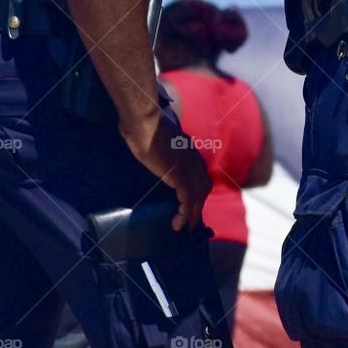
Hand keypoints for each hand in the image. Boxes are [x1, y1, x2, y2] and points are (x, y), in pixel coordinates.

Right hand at [121, 111, 210, 230]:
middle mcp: (193, 159)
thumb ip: (156, 142)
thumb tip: (145, 141)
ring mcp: (188, 167)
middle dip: (198, 204)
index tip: (190, 200)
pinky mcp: (179, 175)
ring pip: (198, 196)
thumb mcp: (154, 135)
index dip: (197, 189)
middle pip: (203, 186)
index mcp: (188, 149)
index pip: (199, 173)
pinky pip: (187, 200)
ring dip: (193, 214)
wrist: (144, 120)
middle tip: (190, 219)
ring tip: (185, 227)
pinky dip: (185, 214)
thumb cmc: (143, 123)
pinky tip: (177, 224)